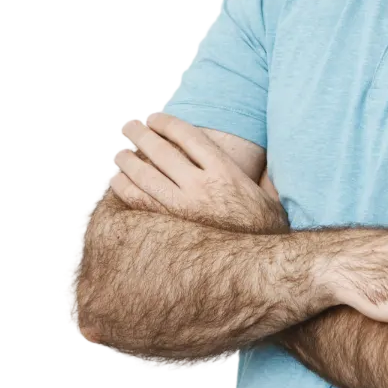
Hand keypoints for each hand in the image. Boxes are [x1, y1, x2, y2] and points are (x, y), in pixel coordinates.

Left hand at [108, 112, 289, 233]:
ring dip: (127, 160)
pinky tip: (116, 180)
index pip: (188, 136)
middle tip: (128, 126)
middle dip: (140, 134)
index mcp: (225, 172)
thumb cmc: (266, 232)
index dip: (167, 123)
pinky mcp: (169, 231)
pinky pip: (139, 204)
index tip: (154, 117)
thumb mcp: (270, 196)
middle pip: (162, 151)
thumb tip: (265, 157)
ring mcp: (183, 210)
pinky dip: (124, 189)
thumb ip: (260, 173)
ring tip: (119, 154)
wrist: (262, 270)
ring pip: (145, 176)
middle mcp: (201, 187)